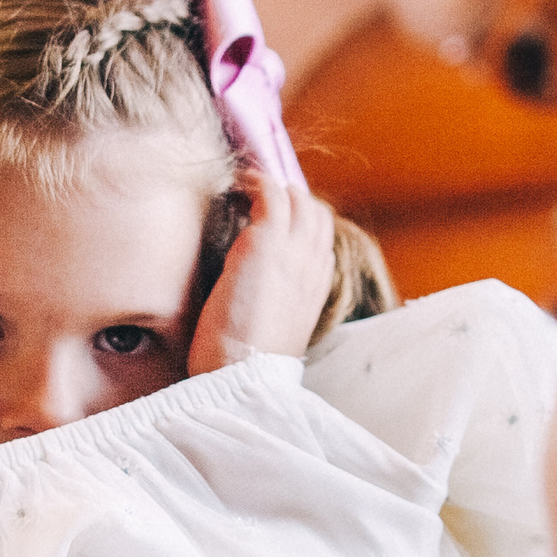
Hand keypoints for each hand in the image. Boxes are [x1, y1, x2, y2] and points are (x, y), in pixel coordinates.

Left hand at [187, 161, 337, 376]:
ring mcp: (292, 252)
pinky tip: (235, 184)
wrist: (240, 377)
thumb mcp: (273, 337)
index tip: (275, 223)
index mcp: (317, 291)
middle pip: (317, 215)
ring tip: (246, 187)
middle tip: (259, 198)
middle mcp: (312, 267)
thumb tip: (258, 301)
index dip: (301, 228)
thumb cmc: (245, 367)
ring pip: (299, 198)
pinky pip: (270, 191)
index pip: (322, 244)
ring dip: (274, 186)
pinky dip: (254, 180)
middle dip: (292, 200)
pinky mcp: (264, 241)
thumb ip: (275, 312)